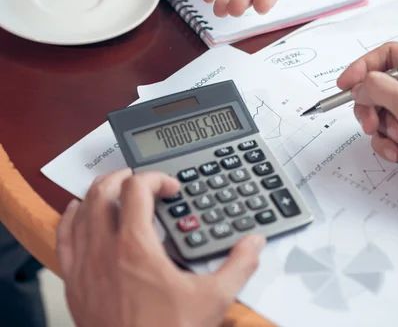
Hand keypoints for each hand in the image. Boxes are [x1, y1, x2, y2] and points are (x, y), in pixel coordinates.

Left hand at [57, 169, 264, 326]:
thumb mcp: (212, 300)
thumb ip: (238, 266)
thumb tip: (254, 244)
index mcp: (136, 246)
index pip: (137, 189)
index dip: (155, 179)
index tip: (170, 189)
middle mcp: (104, 250)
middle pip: (104, 191)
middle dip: (124, 178)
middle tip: (141, 182)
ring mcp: (85, 266)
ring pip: (81, 211)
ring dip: (98, 193)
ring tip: (115, 191)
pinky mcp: (74, 283)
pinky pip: (63, 238)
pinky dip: (70, 219)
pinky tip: (77, 212)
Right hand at [337, 42, 397, 162]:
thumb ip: (376, 88)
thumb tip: (359, 89)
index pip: (386, 53)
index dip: (363, 67)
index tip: (345, 84)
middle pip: (378, 86)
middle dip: (369, 108)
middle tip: (369, 122)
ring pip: (380, 113)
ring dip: (381, 131)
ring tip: (397, 140)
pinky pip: (388, 134)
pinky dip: (388, 145)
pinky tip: (397, 152)